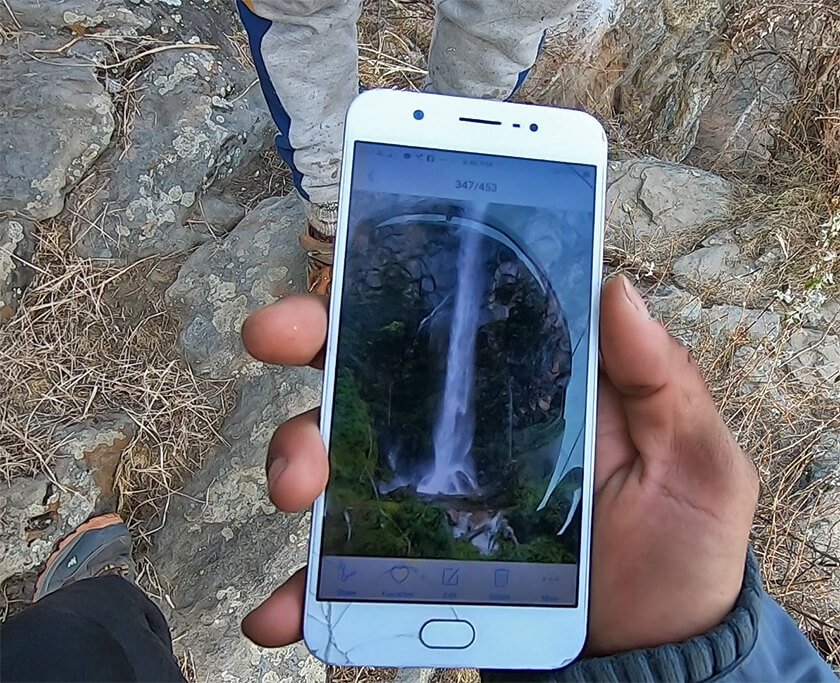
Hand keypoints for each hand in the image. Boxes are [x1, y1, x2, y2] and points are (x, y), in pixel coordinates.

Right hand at [238, 276, 758, 655]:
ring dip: (295, 456)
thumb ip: (665, 378)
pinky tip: (282, 612)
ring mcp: (425, 498)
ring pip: (334, 456)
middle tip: (273, 335)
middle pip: (365, 369)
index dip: (388, 277)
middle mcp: (457, 432)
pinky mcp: (407, 568)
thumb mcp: (697, 457)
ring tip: (297, 488)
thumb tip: (617, 284)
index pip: (445, 317)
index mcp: (518, 388)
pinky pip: (339, 573)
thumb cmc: (678, 546)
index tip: (340, 253)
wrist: (652, 648)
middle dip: (309, 339)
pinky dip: (301, 587)